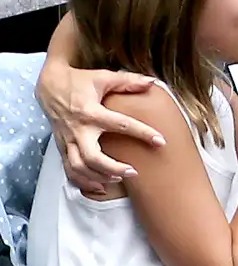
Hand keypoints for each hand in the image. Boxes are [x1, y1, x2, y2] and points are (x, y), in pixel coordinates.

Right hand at [36, 65, 163, 193]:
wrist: (49, 85)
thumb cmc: (79, 81)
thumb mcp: (104, 77)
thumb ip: (128, 81)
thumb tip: (151, 82)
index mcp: (91, 112)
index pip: (121, 124)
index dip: (142, 133)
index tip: (160, 141)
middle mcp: (78, 129)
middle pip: (92, 157)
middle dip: (112, 167)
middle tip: (132, 172)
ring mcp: (68, 140)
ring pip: (79, 167)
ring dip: (98, 177)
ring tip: (118, 179)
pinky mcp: (61, 146)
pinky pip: (69, 169)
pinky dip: (82, 181)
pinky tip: (98, 187)